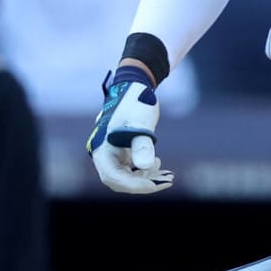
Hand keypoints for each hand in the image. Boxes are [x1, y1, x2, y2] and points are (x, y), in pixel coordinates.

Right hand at [88, 70, 171, 193]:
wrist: (135, 85)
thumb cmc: (136, 102)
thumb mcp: (141, 122)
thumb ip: (142, 145)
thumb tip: (145, 166)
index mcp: (101, 148)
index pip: (114, 177)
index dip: (134, 185)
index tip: (155, 185)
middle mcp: (103, 153)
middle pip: (120, 181)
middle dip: (144, 184)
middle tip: (168, 181)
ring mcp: (112, 153)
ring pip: (128, 176)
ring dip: (148, 179)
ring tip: (169, 176)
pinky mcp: (121, 151)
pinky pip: (132, 169)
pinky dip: (146, 171)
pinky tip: (160, 165)